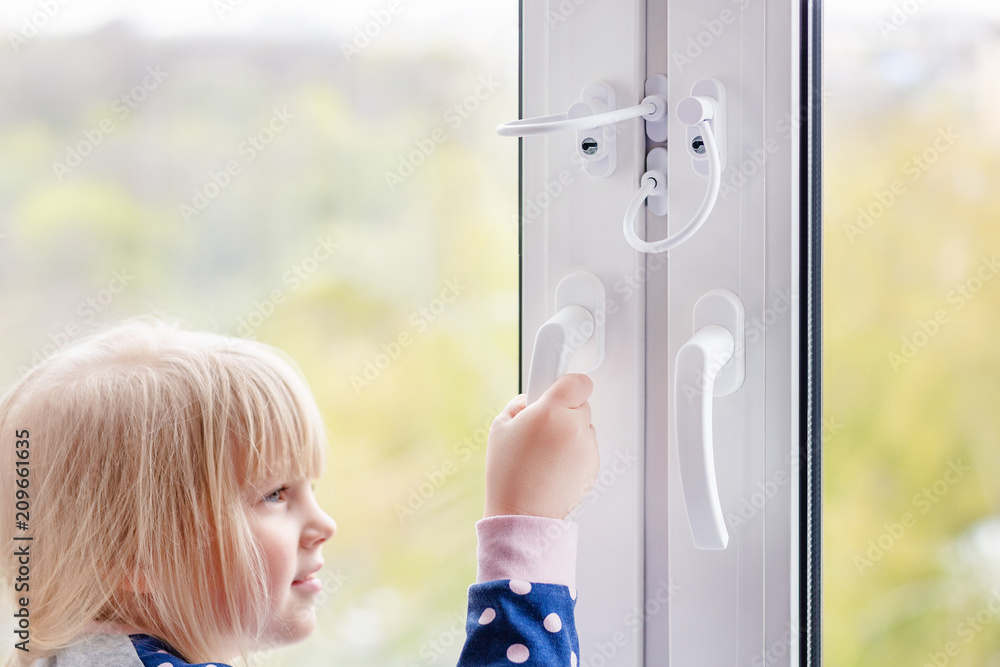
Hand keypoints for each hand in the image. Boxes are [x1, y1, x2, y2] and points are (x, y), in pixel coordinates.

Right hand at [483, 374, 599, 518]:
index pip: (577, 381)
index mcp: (551, 412)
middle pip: (581, 403)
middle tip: (544, 425)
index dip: (568, 384)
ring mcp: (586, 448)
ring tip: (546, 452)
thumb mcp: (500, 427)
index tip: (559, 389)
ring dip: (571, 432)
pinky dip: (575, 452)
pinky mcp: (593, 466)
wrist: (522, 513)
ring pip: (585, 427)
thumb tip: (533, 398)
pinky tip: (554, 465)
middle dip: (565, 410)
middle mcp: (574, 428)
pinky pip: (587, 448)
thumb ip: (520, 404)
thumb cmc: (508, 474)